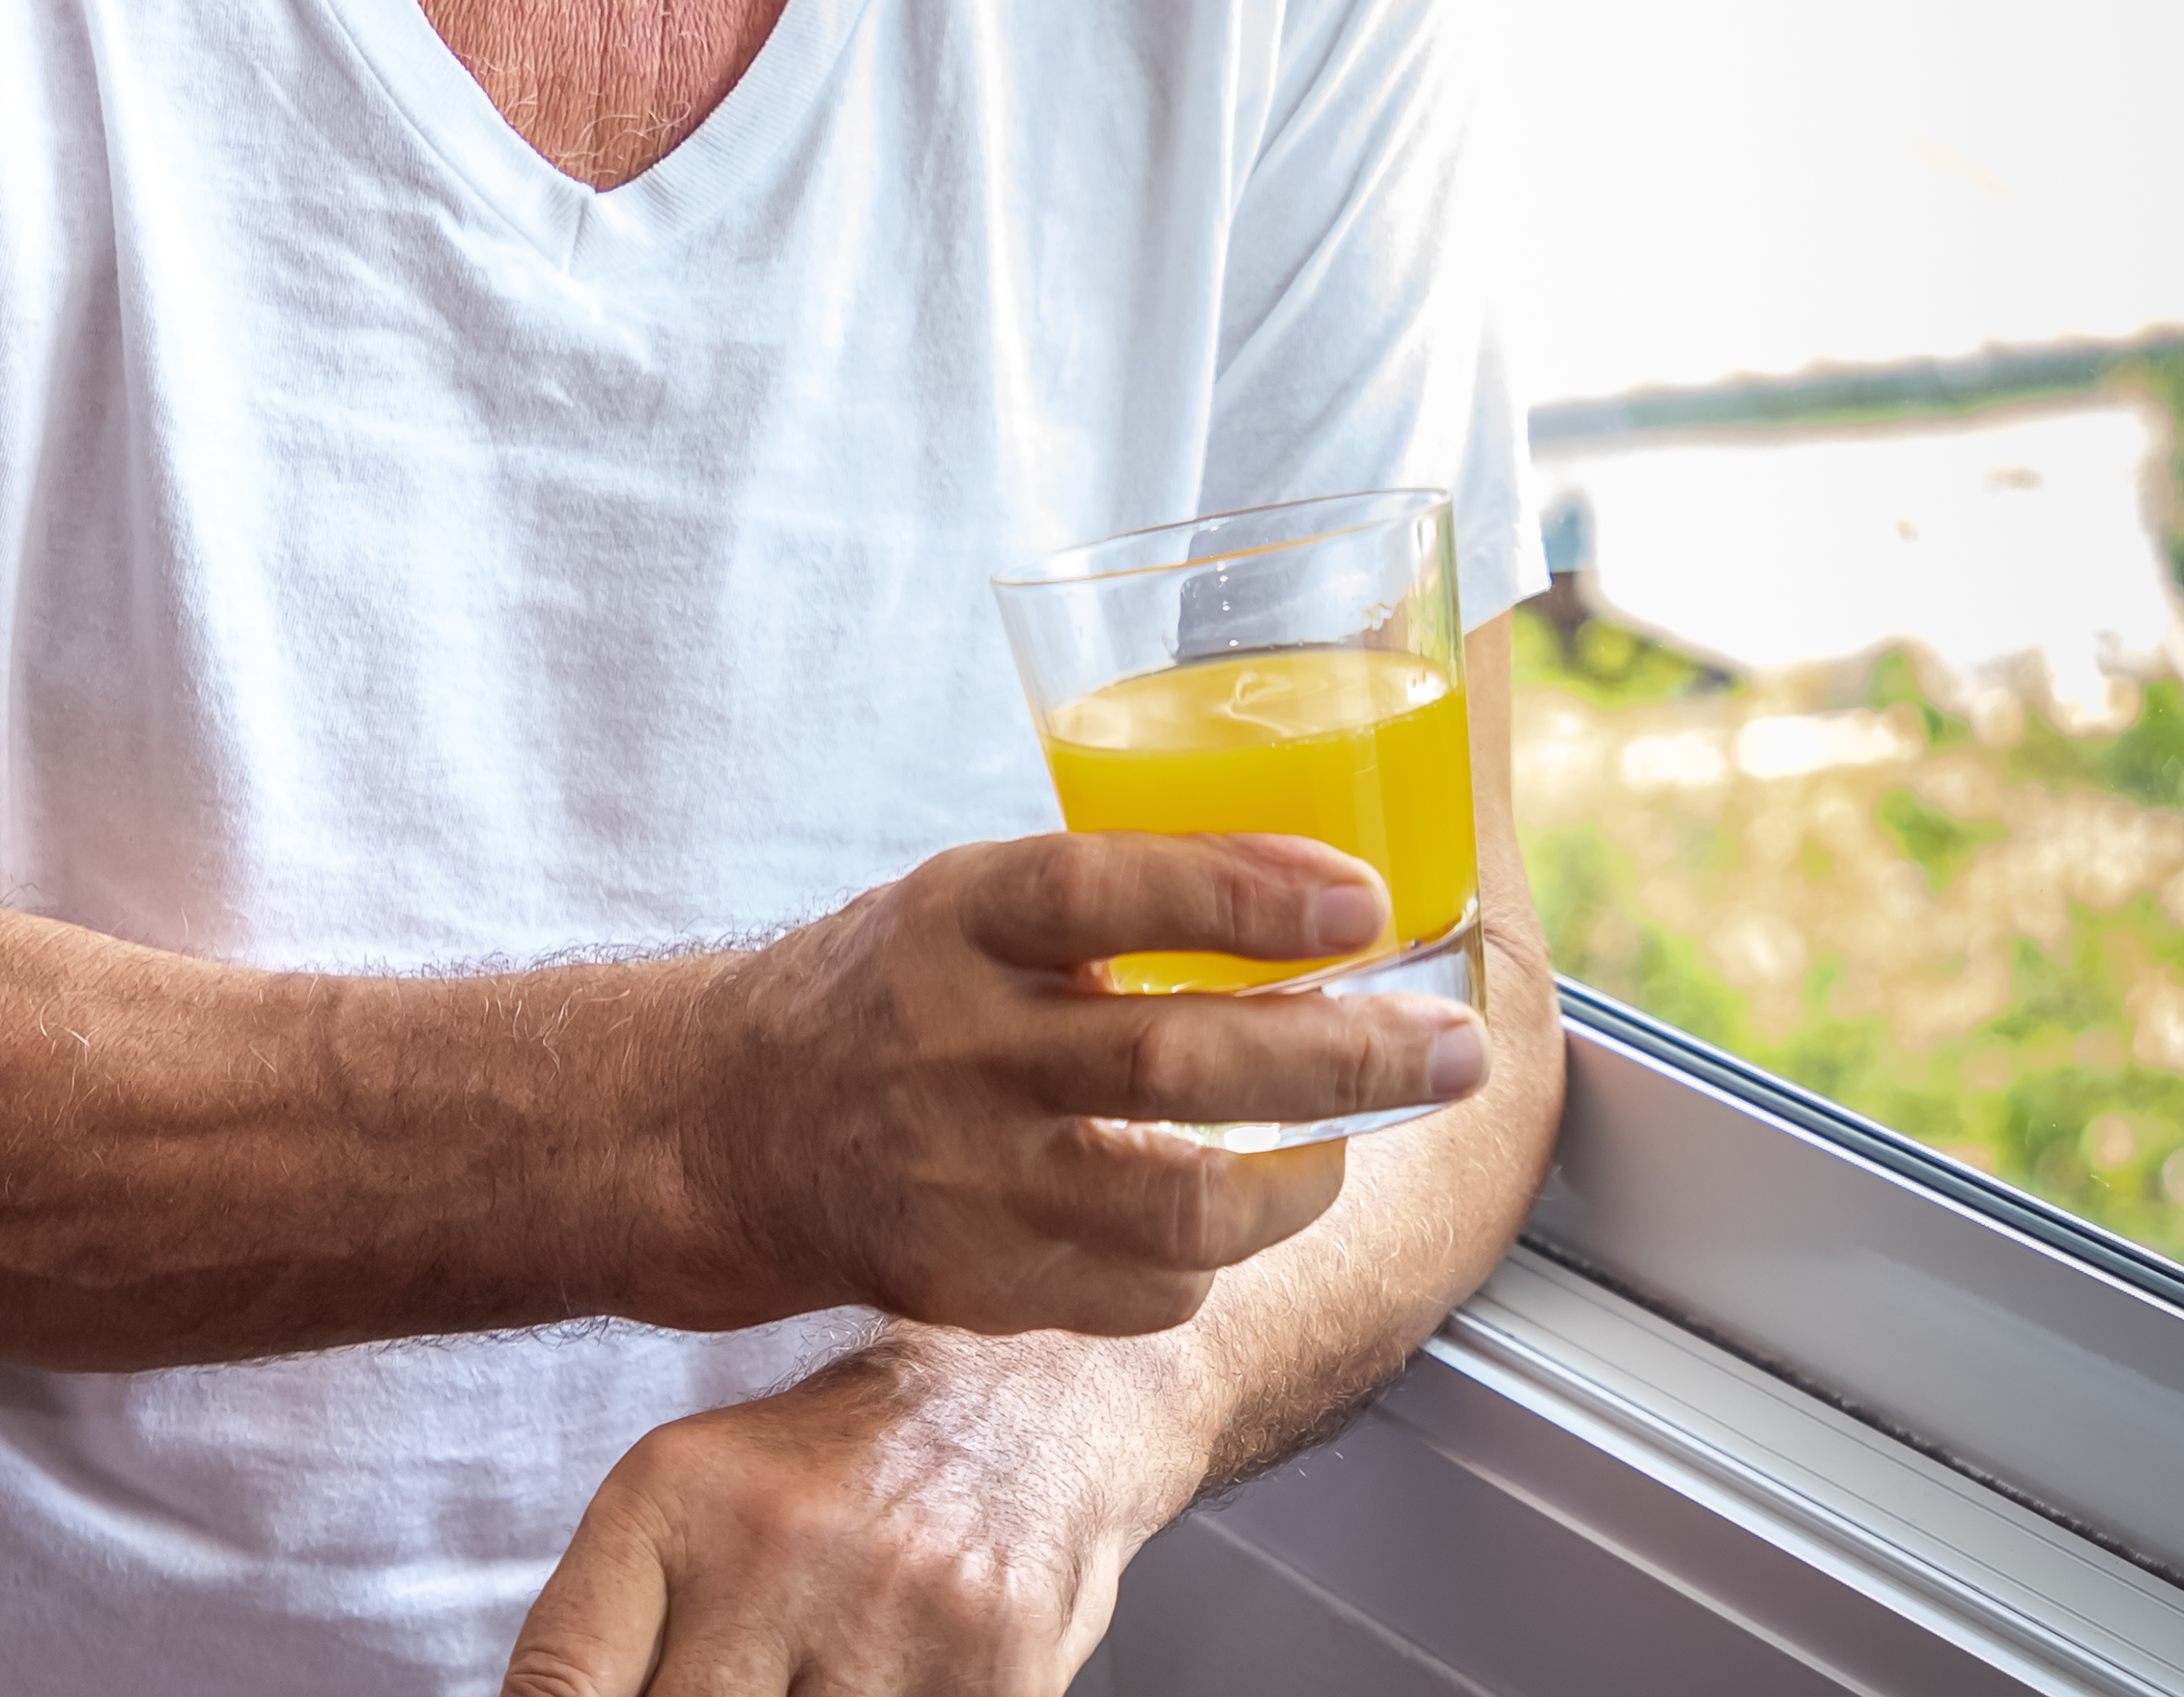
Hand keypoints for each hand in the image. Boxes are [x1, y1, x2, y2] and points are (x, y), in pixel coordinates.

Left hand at [498, 1326, 1194, 1696]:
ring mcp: (889, 1610)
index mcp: (679, 1497)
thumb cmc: (840, 1473)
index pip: (561, 1685)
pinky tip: (890, 1679)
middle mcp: (778, 1544)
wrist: (1030, 1400)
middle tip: (753, 1686)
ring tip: (819, 1672)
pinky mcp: (992, 1666)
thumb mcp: (694, 1503)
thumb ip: (606, 1632)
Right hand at [683, 832, 1488, 1338]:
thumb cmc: (893, 989)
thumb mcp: (973, 896)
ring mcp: (962, 1180)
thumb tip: (1339, 890)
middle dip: (1343, 1058)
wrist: (731, 1126)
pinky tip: (1246, 1213)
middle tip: (1452, 1051)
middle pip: (1172, 1061)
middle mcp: (955, 1046)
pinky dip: (1218, 1261)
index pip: (1107, 890)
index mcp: (958, 917)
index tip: (1363, 901)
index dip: (1243, 894)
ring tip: (1359, 1144)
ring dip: (1304, 1181)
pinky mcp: (973, 1286)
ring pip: (1175, 1208)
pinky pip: (1142, 1294)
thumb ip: (1121, 895)